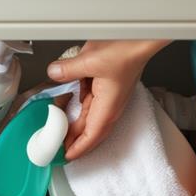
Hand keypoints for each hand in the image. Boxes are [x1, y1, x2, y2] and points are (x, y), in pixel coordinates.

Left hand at [47, 40, 167, 159]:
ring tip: (56, 125)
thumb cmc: (127, 51)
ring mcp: (109, 98)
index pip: (90, 137)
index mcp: (107, 108)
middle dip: (72, 140)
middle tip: (55, 145)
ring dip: (73, 122)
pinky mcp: (107, 87)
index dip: (77, 149)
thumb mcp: (90, 60)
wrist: (141, 38)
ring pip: (87, 117)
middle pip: (88, 130)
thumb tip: (54, 73)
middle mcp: (109, 107)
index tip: (65, 157)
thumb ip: (68, 70)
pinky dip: (77, 105)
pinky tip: (66, 101)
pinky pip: (89, 102)